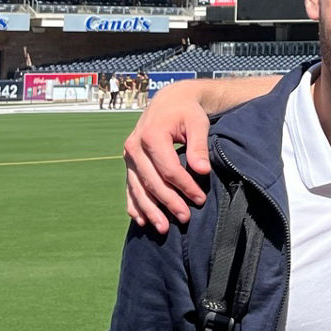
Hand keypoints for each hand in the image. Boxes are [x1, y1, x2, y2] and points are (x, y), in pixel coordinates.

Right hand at [123, 81, 212, 233]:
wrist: (168, 102)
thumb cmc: (187, 112)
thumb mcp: (198, 123)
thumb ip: (199, 146)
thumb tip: (201, 171)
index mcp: (151, 135)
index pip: (169, 169)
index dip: (185, 186)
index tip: (200, 199)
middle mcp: (134, 147)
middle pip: (152, 182)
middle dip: (169, 202)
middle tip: (185, 218)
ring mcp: (129, 157)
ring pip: (138, 188)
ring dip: (150, 210)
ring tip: (163, 229)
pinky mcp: (129, 164)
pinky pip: (130, 187)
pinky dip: (134, 205)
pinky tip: (141, 220)